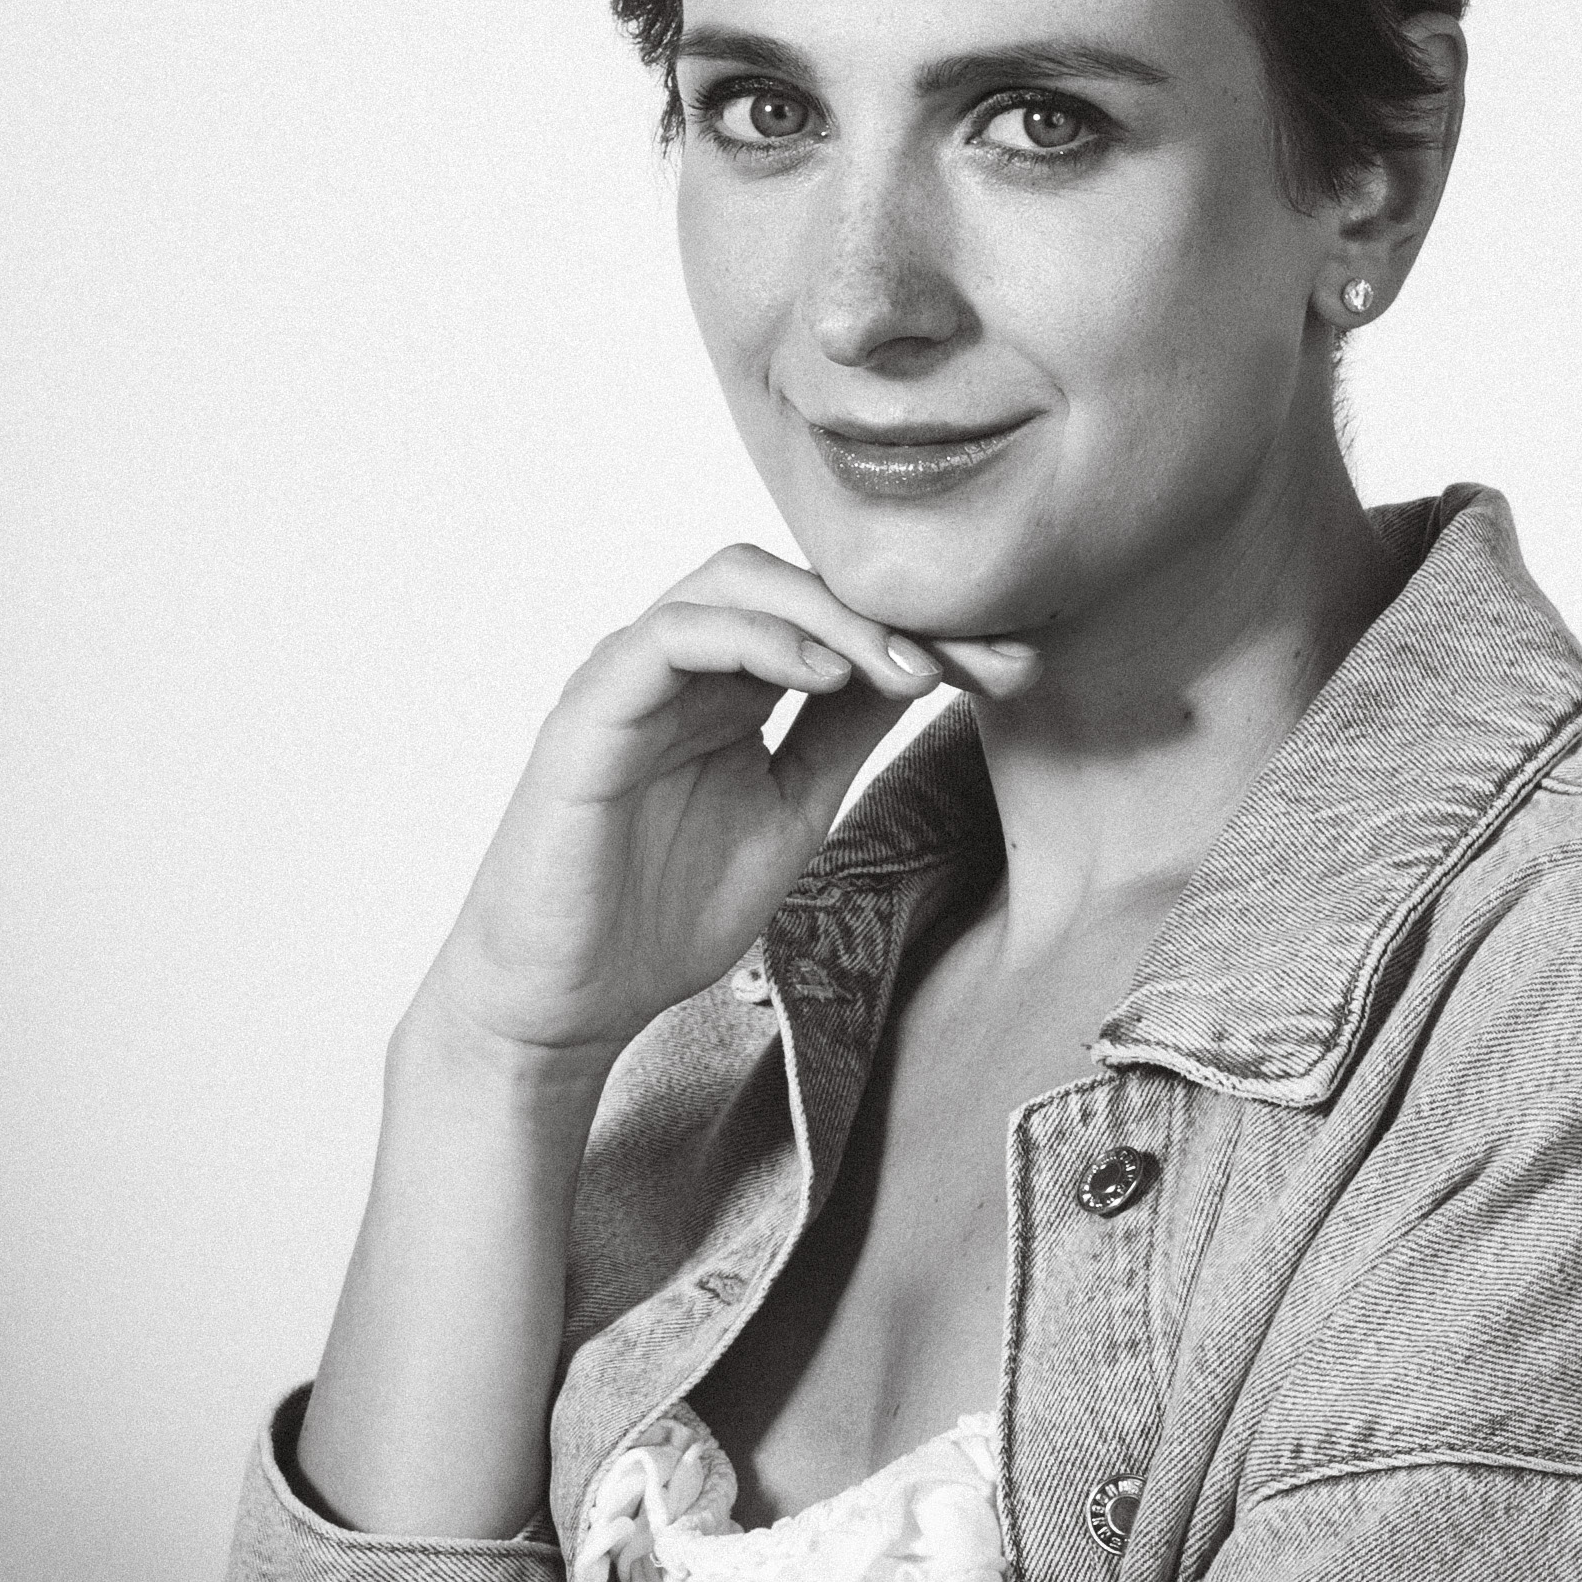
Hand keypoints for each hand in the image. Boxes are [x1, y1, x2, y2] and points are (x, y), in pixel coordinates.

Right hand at [414, 545, 1035, 1065]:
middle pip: (798, 580)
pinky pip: (671, 635)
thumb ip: (842, 737)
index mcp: (733, 682)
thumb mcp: (792, 813)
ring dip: (834, 613)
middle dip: (898, 611)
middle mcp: (684, 661)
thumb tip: (928, 667)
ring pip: (736, 581)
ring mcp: (634, 675)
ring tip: (908, 667)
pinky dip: (751, 636)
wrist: (565, 1001)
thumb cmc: (663, 912)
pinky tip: (820, 673)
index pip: (837, 617)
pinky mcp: (592, 708)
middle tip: (981, 660)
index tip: (1016, 667)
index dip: (930, 631)